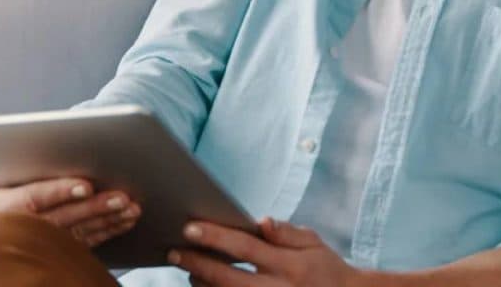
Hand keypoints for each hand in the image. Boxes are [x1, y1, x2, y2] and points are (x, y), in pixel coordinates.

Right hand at [0, 170, 140, 248]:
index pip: (33, 200)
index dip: (60, 191)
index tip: (86, 185)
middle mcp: (21, 232)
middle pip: (63, 220)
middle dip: (95, 208)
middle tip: (123, 195)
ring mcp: (42, 245)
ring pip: (80, 234)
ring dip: (108, 220)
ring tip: (132, 206)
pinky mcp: (61, 251)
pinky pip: (89, 242)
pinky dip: (110, 231)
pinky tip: (128, 219)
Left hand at [168, 217, 362, 286]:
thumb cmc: (327, 270)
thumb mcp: (314, 244)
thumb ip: (287, 233)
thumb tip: (260, 221)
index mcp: (288, 265)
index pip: (245, 247)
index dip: (216, 237)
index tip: (189, 227)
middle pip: (227, 279)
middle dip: (197, 263)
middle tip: (173, 250)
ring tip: (188, 271)